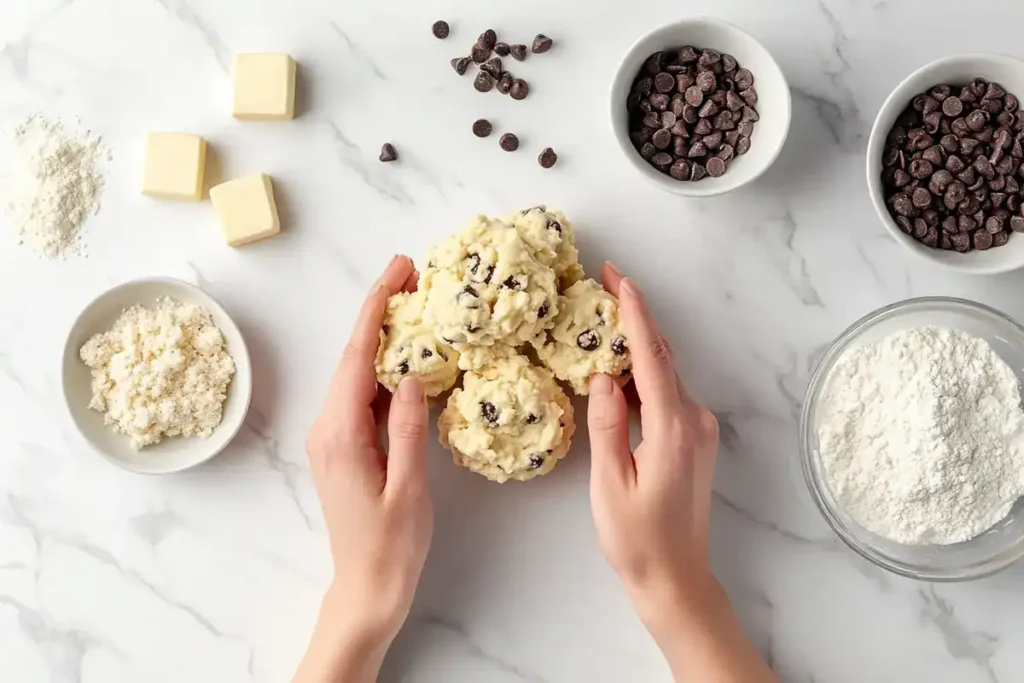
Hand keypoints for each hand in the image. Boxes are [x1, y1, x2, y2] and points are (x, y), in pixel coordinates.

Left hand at [295, 255, 432, 682]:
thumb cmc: (391, 546)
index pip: (358, 357)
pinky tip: (407, 357)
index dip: (377, 309)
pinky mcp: (342, 446)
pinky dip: (383, 370)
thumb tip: (413, 375)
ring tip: (414, 304)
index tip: (398, 271)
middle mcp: (327, 428)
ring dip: (382, 338)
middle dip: (379, 311)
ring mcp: (331, 437)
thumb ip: (409, 429)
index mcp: (340, 435)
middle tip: (411, 273)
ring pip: (356, 373)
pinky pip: (362, 396)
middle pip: (352, 357)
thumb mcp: (410, 488)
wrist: (366, 588)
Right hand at [588, 263, 775, 682]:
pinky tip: (620, 371)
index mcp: (673, 428)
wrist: (677, 578)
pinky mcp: (696, 440)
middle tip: (606, 284)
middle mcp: (694, 421)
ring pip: (666, 373)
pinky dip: (645, 375)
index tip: (618, 279)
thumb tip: (604, 376)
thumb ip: (608, 425)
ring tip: (604, 320)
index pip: (651, 357)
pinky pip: (668, 393)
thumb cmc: (637, 539)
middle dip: (635, 318)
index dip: (634, 313)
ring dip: (638, 346)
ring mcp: (700, 430)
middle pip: (663, 356)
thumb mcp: (610, 483)